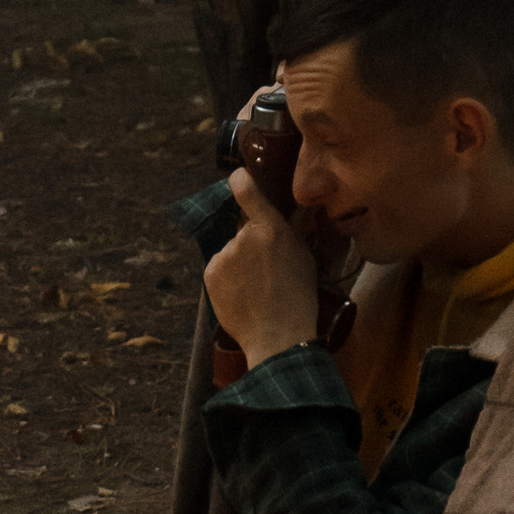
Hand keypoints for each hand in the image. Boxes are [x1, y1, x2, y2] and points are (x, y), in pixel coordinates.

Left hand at [202, 165, 322, 371]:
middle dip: (250, 247)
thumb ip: (287, 233)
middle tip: (265, 274)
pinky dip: (226, 280)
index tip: (237, 178)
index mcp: (271, 228)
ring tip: (255, 290)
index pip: (248, 191)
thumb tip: (279, 219)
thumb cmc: (297, 298)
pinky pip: (219, 269)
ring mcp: (224, 255)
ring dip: (238, 265)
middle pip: (242, 232)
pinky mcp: (210, 272)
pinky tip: (242, 296)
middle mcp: (244, 236)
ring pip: (230, 253)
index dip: (240, 181)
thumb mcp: (303, 256)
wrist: (277, 335)